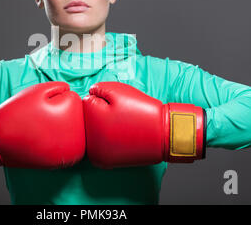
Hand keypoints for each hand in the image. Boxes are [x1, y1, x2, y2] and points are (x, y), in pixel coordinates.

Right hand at [0, 81, 85, 170]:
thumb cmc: (17, 112)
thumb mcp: (38, 90)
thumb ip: (60, 87)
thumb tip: (71, 92)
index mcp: (73, 113)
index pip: (73, 100)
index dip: (55, 99)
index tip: (42, 106)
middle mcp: (77, 134)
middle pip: (76, 117)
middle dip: (61, 114)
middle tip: (41, 118)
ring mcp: (70, 151)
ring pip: (72, 133)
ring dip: (60, 129)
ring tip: (41, 129)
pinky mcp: (62, 163)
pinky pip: (65, 148)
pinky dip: (55, 143)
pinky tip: (42, 140)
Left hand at [82, 82, 205, 168]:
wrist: (164, 134)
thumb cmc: (143, 111)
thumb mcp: (119, 91)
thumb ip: (98, 88)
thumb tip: (88, 93)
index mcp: (92, 121)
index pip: (86, 103)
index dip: (102, 99)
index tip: (118, 105)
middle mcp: (90, 141)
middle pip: (86, 120)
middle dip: (99, 114)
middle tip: (121, 115)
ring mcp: (97, 154)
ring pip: (91, 133)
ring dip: (102, 127)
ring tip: (122, 125)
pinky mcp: (104, 162)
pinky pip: (97, 145)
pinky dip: (106, 139)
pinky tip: (120, 135)